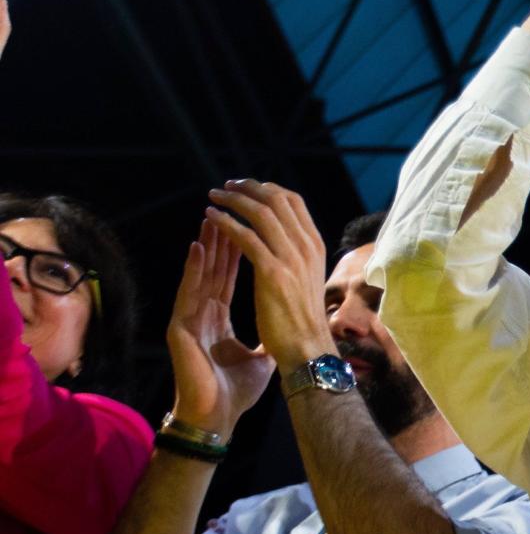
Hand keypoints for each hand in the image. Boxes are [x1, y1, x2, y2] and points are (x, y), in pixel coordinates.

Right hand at [163, 220, 274, 437]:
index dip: (240, 249)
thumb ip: (268, 336)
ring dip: (208, 245)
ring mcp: (191, 318)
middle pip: (215, 267)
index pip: (231, 274)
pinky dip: (194, 270)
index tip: (251, 224)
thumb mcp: (260, 357)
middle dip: (225, 237)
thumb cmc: (235, 390)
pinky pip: (187, 293)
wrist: (217, 416)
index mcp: (219, 316)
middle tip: (233, 208)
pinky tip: (198, 248)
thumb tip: (287, 325)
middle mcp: (204, 312)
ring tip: (214, 216)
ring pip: (200, 273)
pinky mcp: (180, 328)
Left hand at [205, 180, 335, 373]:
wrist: (307, 348)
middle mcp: (306, 246)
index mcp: (315, 247)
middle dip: (249, 187)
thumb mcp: (307, 281)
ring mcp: (291, 258)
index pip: (293, 202)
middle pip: (277, 200)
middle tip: (227, 185)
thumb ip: (298, 261)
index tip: (247, 188)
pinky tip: (211, 218)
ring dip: (234, 200)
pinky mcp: (272, 272)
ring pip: (261, 213)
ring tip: (214, 196)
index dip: (268, 190)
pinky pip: (245, 237)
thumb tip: (284, 247)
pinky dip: (226, 223)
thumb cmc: (304, 322)